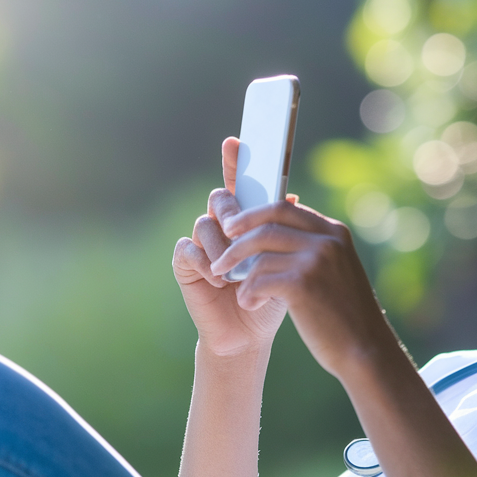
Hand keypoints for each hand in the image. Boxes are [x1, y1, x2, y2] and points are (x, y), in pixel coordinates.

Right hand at [173, 137, 287, 356]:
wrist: (250, 335)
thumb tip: (292, 196)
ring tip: (235, 273)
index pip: (239, 184)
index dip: (235, 161)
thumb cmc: (270, 296)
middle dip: (233, 212)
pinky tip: (218, 282)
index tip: (235, 141)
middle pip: (221, 198)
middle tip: (242, 232)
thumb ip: (283, 229)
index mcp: (246, 220)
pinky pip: (188, 248)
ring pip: (205, 223)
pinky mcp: (185, 264)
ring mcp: (201, 243)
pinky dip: (205, 263)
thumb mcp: (284, 261)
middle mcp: (221, 225)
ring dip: (223, 247)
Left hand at [208, 189, 394, 380]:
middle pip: (268, 222)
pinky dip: (248, 293)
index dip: (253, 214)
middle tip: (220, 255)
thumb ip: (314, 250)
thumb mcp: (337, 271)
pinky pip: (259, 280)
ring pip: (260, 254)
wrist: (366, 350)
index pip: (284, 207)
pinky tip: (249, 304)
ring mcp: (316, 261)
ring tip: (236, 289)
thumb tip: (274, 235)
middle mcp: (327, 241)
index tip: (233, 226)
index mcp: (334, 233)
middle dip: (237, 236)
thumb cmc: (347, 315)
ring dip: (239, 272)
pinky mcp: (303, 285)